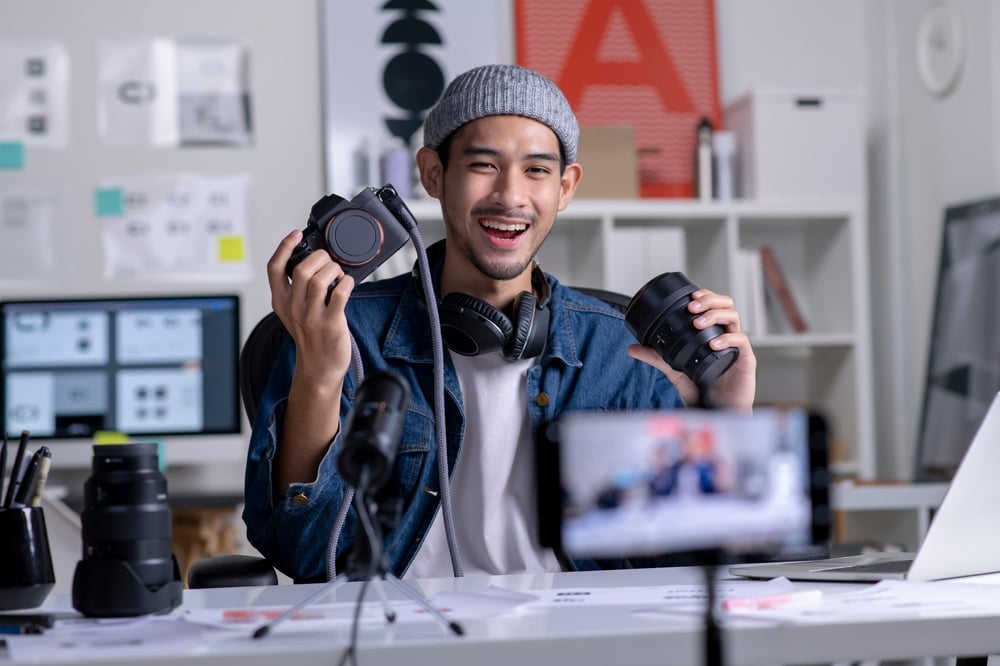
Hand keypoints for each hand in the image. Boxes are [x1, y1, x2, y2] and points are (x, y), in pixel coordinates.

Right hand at [266, 229, 355, 385]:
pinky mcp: (331, 323)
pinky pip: (340, 293)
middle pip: (302, 269)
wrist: (318, 368)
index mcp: (280, 301)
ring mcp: (312, 316)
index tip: (296, 234)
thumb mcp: (293, 312)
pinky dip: (347, 282)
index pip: (275, 268)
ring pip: (320, 279)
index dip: (284, 246)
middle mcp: (294, 308)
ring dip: (334, 269)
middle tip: (328, 261)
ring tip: (338, 274)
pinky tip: (347, 284)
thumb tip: (312, 262)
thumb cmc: (310, 337)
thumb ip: (297, 290)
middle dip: (320, 257)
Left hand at [627, 288, 755, 409]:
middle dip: (710, 300)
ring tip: (698, 322)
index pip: (714, 306)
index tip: (690, 296)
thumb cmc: (702, 391)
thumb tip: (632, 348)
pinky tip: (713, 344)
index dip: (705, 296)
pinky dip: (727, 339)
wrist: (716, 412)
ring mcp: (737, 347)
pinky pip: (741, 342)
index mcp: (713, 334)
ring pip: (734, 318)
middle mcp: (726, 336)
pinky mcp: (746, 360)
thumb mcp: (674, 371)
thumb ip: (656, 358)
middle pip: (726, 305)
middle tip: (693, 305)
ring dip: (715, 315)